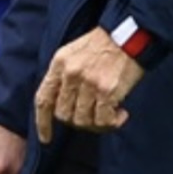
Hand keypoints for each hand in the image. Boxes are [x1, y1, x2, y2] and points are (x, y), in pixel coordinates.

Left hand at [34, 27, 144, 143]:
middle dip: (77, 120)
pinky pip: (103, 121)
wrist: (129, 35)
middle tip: (93, 114)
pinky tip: (121, 114)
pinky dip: (113, 123)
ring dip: (96, 123)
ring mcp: (88, 83)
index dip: (42, 122)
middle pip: (64, 114)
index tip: (46, 138)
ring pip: (83, 121)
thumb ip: (64, 76)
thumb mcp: (74, 52)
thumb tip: (60, 106)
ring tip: (109, 113)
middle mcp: (71, 74)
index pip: (43, 99)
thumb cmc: (103, 45)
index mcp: (60, 63)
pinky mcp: (107, 91)